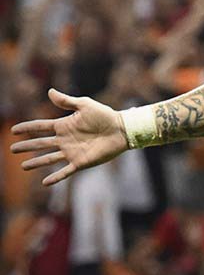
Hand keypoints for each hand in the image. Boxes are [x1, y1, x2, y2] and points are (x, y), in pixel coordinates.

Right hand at [9, 88, 128, 185]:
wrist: (122, 129)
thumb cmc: (105, 115)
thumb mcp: (85, 105)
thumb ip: (67, 101)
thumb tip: (50, 91)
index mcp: (64, 125)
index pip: (41, 127)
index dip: (28, 128)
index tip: (13, 130)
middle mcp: (65, 140)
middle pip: (41, 143)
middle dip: (27, 146)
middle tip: (12, 149)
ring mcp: (72, 152)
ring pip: (49, 158)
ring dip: (36, 162)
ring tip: (23, 166)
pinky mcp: (81, 162)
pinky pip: (65, 171)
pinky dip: (55, 177)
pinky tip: (45, 183)